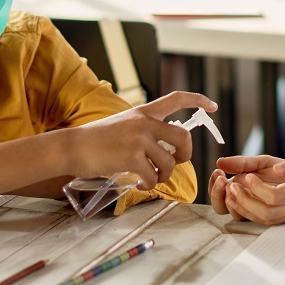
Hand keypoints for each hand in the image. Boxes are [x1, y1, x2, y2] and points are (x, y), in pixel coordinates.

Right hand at [64, 91, 216, 189]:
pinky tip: (138, 185)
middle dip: (186, 154)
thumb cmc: (96, 140)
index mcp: (143, 112)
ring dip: (163, 176)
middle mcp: (144, 122)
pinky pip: (153, 177)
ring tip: (150, 179)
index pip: (176, 98)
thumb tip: (164, 150)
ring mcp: (139, 139)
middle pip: (184, 137)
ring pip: (170, 162)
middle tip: (176, 163)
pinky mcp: (132, 157)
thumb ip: (144, 130)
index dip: (198, 100)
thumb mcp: (123, 124)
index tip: (212, 106)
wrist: (72, 146)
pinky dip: (148, 185)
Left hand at [216, 155, 284, 225]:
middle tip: (231, 185)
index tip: (248, 175)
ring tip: (230, 192)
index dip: (257, 189)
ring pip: (264, 220)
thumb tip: (279, 168)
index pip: (275, 197)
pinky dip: (251, 212)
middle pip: (265, 213)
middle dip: (244, 202)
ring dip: (244, 209)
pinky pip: (268, 219)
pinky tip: (240, 200)